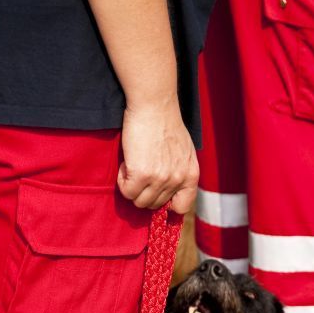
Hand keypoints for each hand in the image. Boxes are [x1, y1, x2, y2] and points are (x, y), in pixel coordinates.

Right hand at [117, 99, 198, 213]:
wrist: (154, 105)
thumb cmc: (166, 123)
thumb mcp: (184, 150)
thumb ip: (180, 171)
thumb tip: (168, 189)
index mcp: (190, 175)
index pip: (182, 207)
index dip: (167, 204)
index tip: (156, 192)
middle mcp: (177, 179)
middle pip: (154, 205)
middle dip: (144, 191)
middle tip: (140, 171)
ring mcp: (160, 179)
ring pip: (139, 201)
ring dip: (131, 186)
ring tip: (133, 166)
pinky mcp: (142, 174)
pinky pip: (127, 191)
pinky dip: (122, 181)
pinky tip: (127, 164)